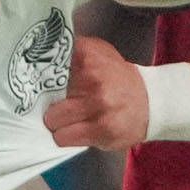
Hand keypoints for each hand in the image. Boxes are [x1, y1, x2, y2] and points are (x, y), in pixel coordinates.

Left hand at [43, 34, 148, 150]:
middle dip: (48, 102)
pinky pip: (64, 138)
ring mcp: (98, 105)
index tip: (37, 82)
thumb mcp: (100, 53)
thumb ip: (74, 51)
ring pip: (52, 120)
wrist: (152, 102)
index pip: (45, 65)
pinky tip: (76, 131)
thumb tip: (41, 54)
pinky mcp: (102, 130)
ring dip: (56, 123)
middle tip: (57, 104)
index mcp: (88, 55)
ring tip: (67, 120)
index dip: (38, 76)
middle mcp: (93, 78)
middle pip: (44, 95)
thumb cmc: (118, 78)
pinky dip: (65, 137)